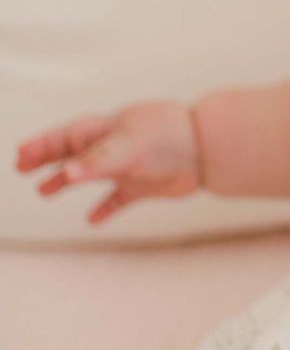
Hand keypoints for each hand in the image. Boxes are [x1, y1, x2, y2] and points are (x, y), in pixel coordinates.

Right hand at [14, 101, 202, 224]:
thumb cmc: (169, 136)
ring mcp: (130, 165)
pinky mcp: (145, 184)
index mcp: (109, 128)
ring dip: (69, 181)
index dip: (43, 145)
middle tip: (22, 168)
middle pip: (75, 151)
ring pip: (93, 173)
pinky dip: (105, 208)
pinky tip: (92, 221)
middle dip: (49, 159)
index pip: (68, 136)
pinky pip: (119, 198)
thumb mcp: (129, 144)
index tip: (20, 156)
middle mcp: (116, 145)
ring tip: (46, 191)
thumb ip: (98, 159)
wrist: (209, 149)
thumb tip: (67, 172)